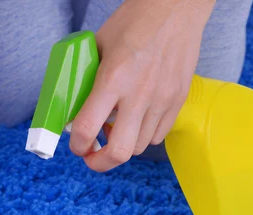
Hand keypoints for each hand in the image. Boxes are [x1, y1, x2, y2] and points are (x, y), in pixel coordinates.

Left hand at [70, 0, 214, 170]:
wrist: (176, 7)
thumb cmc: (134, 22)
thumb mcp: (97, 45)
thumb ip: (86, 78)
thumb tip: (74, 106)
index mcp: (113, 79)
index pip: (87, 128)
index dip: (77, 145)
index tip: (76, 145)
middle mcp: (139, 94)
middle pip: (120, 152)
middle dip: (100, 162)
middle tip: (92, 156)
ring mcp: (162, 99)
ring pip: (140, 147)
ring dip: (122, 146)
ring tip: (114, 133)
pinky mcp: (178, 100)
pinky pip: (159, 135)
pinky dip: (143, 136)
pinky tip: (135, 122)